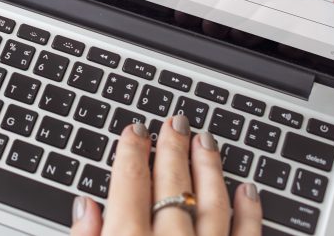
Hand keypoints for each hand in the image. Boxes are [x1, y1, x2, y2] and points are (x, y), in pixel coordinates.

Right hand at [69, 116, 262, 235]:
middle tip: (175, 122)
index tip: (134, 131)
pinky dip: (249, 212)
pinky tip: (247, 189)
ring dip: (209, 168)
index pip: (129, 183)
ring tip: (205, 141)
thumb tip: (85, 208)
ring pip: (212, 203)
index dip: (131, 151)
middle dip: (172, 148)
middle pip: (172, 184)